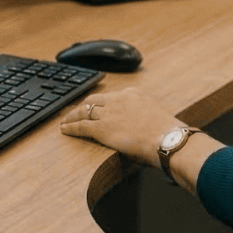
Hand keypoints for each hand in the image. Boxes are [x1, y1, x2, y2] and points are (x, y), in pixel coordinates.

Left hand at [59, 87, 183, 165]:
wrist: (166, 139)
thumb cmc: (167, 132)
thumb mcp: (156, 115)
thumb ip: (144, 115)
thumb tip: (142, 125)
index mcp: (133, 94)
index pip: (111, 96)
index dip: (100, 102)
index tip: (96, 105)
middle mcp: (118, 100)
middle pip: (93, 100)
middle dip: (83, 105)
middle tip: (76, 111)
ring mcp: (108, 113)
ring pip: (83, 111)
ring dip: (72, 116)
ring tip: (66, 120)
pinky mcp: (101, 128)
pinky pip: (81, 126)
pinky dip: (71, 127)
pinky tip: (65, 129)